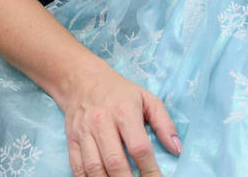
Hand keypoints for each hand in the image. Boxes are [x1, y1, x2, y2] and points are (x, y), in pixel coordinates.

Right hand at [63, 63, 179, 176]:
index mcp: (124, 111)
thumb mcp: (147, 99)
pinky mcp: (71, 139)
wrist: (82, 79)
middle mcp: (101, 122)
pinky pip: (77, 167)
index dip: (150, 170)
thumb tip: (177, 149)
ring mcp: (83, 132)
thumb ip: (164, 124)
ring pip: (94, 167)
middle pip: (115, 162)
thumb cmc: (119, 92)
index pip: (139, 148)